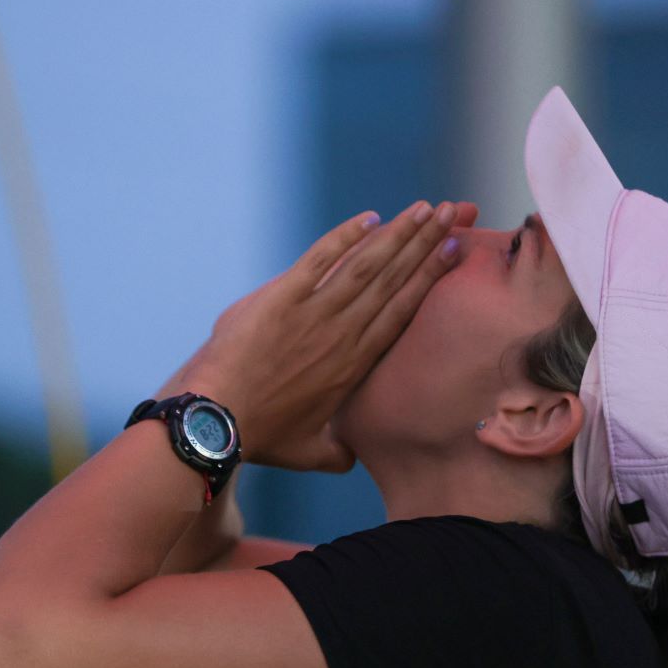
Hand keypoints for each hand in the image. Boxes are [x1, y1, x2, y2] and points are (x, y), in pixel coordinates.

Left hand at [174, 199, 478, 472]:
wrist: (216, 419)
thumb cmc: (262, 437)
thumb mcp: (310, 451)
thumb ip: (338, 451)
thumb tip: (353, 457)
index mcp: (355, 364)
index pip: (402, 312)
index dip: (429, 279)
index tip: (451, 253)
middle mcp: (343, 332)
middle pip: (393, 280)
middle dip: (424, 243)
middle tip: (451, 214)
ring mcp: (313, 312)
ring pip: (366, 265)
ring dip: (398, 234)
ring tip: (425, 209)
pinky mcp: (281, 297)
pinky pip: (320, 258)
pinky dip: (345, 236)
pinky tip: (369, 218)